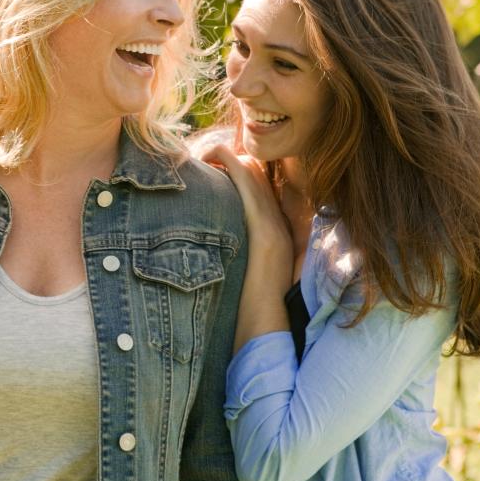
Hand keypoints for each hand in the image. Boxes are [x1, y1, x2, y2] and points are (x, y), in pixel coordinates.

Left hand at [199, 143, 293, 349]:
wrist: (264, 328)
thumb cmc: (245, 307)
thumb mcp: (240, 271)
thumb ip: (233, 251)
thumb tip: (209, 241)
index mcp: (275, 230)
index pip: (260, 184)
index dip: (237, 166)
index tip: (211, 162)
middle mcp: (278, 223)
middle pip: (258, 172)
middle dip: (230, 156)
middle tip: (201, 153)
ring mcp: (274, 226)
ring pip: (255, 173)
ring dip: (227, 156)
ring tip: (201, 152)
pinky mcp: (265, 233)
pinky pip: (250, 185)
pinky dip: (232, 164)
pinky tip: (214, 154)